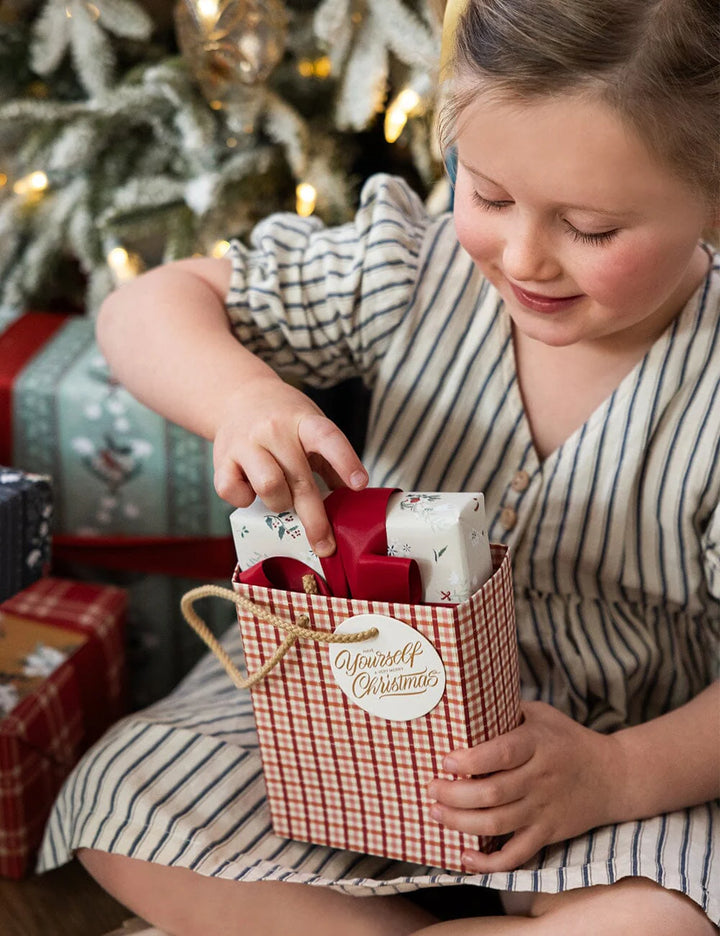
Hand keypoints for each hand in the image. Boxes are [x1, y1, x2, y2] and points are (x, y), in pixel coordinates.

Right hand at [213, 377, 367, 554]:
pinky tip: (251, 491)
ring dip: (280, 504)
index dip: (345, 461)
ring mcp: (245, 443)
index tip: (359, 485)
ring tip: (282, 500)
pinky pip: (234, 493)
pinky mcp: (221, 460)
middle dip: (315, 519)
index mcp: (303, 421)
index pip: (327, 438)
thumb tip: (350, 502)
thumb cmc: (283, 422)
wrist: (237, 397)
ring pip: (268, 487)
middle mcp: (274, 430)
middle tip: (326, 546)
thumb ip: (330, 462)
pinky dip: (245, 501)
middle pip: (300, 479)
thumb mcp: (311, 428)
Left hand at [427, 701, 620, 872]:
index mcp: (537, 744)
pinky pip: (517, 855)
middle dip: (454, 794)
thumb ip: (507, 711)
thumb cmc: (567, 738)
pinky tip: (465, 856)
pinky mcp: (548, 833)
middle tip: (431, 789)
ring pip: (498, 824)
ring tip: (436, 813)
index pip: (502, 754)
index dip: (471, 759)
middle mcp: (540, 778)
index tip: (446, 761)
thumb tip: (464, 704)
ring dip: (461, 822)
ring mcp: (544, 809)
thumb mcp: (541, 715)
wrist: (612, 776)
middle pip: (493, 793)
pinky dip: (490, 862)